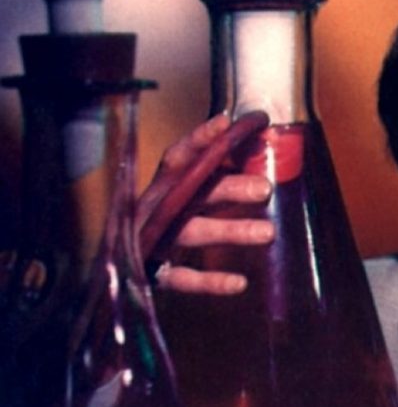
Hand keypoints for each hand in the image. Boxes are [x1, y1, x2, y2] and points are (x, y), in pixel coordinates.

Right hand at [137, 112, 273, 294]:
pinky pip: (182, 278)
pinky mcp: (154, 274)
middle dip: (229, 188)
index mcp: (165, 185)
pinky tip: (240, 283)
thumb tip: (265, 137)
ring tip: (268, 233)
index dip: (199, 140)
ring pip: (191, 232)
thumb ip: (224, 167)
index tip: (225, 124)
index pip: (179, 157)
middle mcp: (156, 208)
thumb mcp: (192, 190)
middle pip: (192, 193)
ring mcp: (153, 240)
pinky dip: (209, 282)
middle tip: (265, 188)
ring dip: (229, 230)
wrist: (121, 267)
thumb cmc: (172, 218)